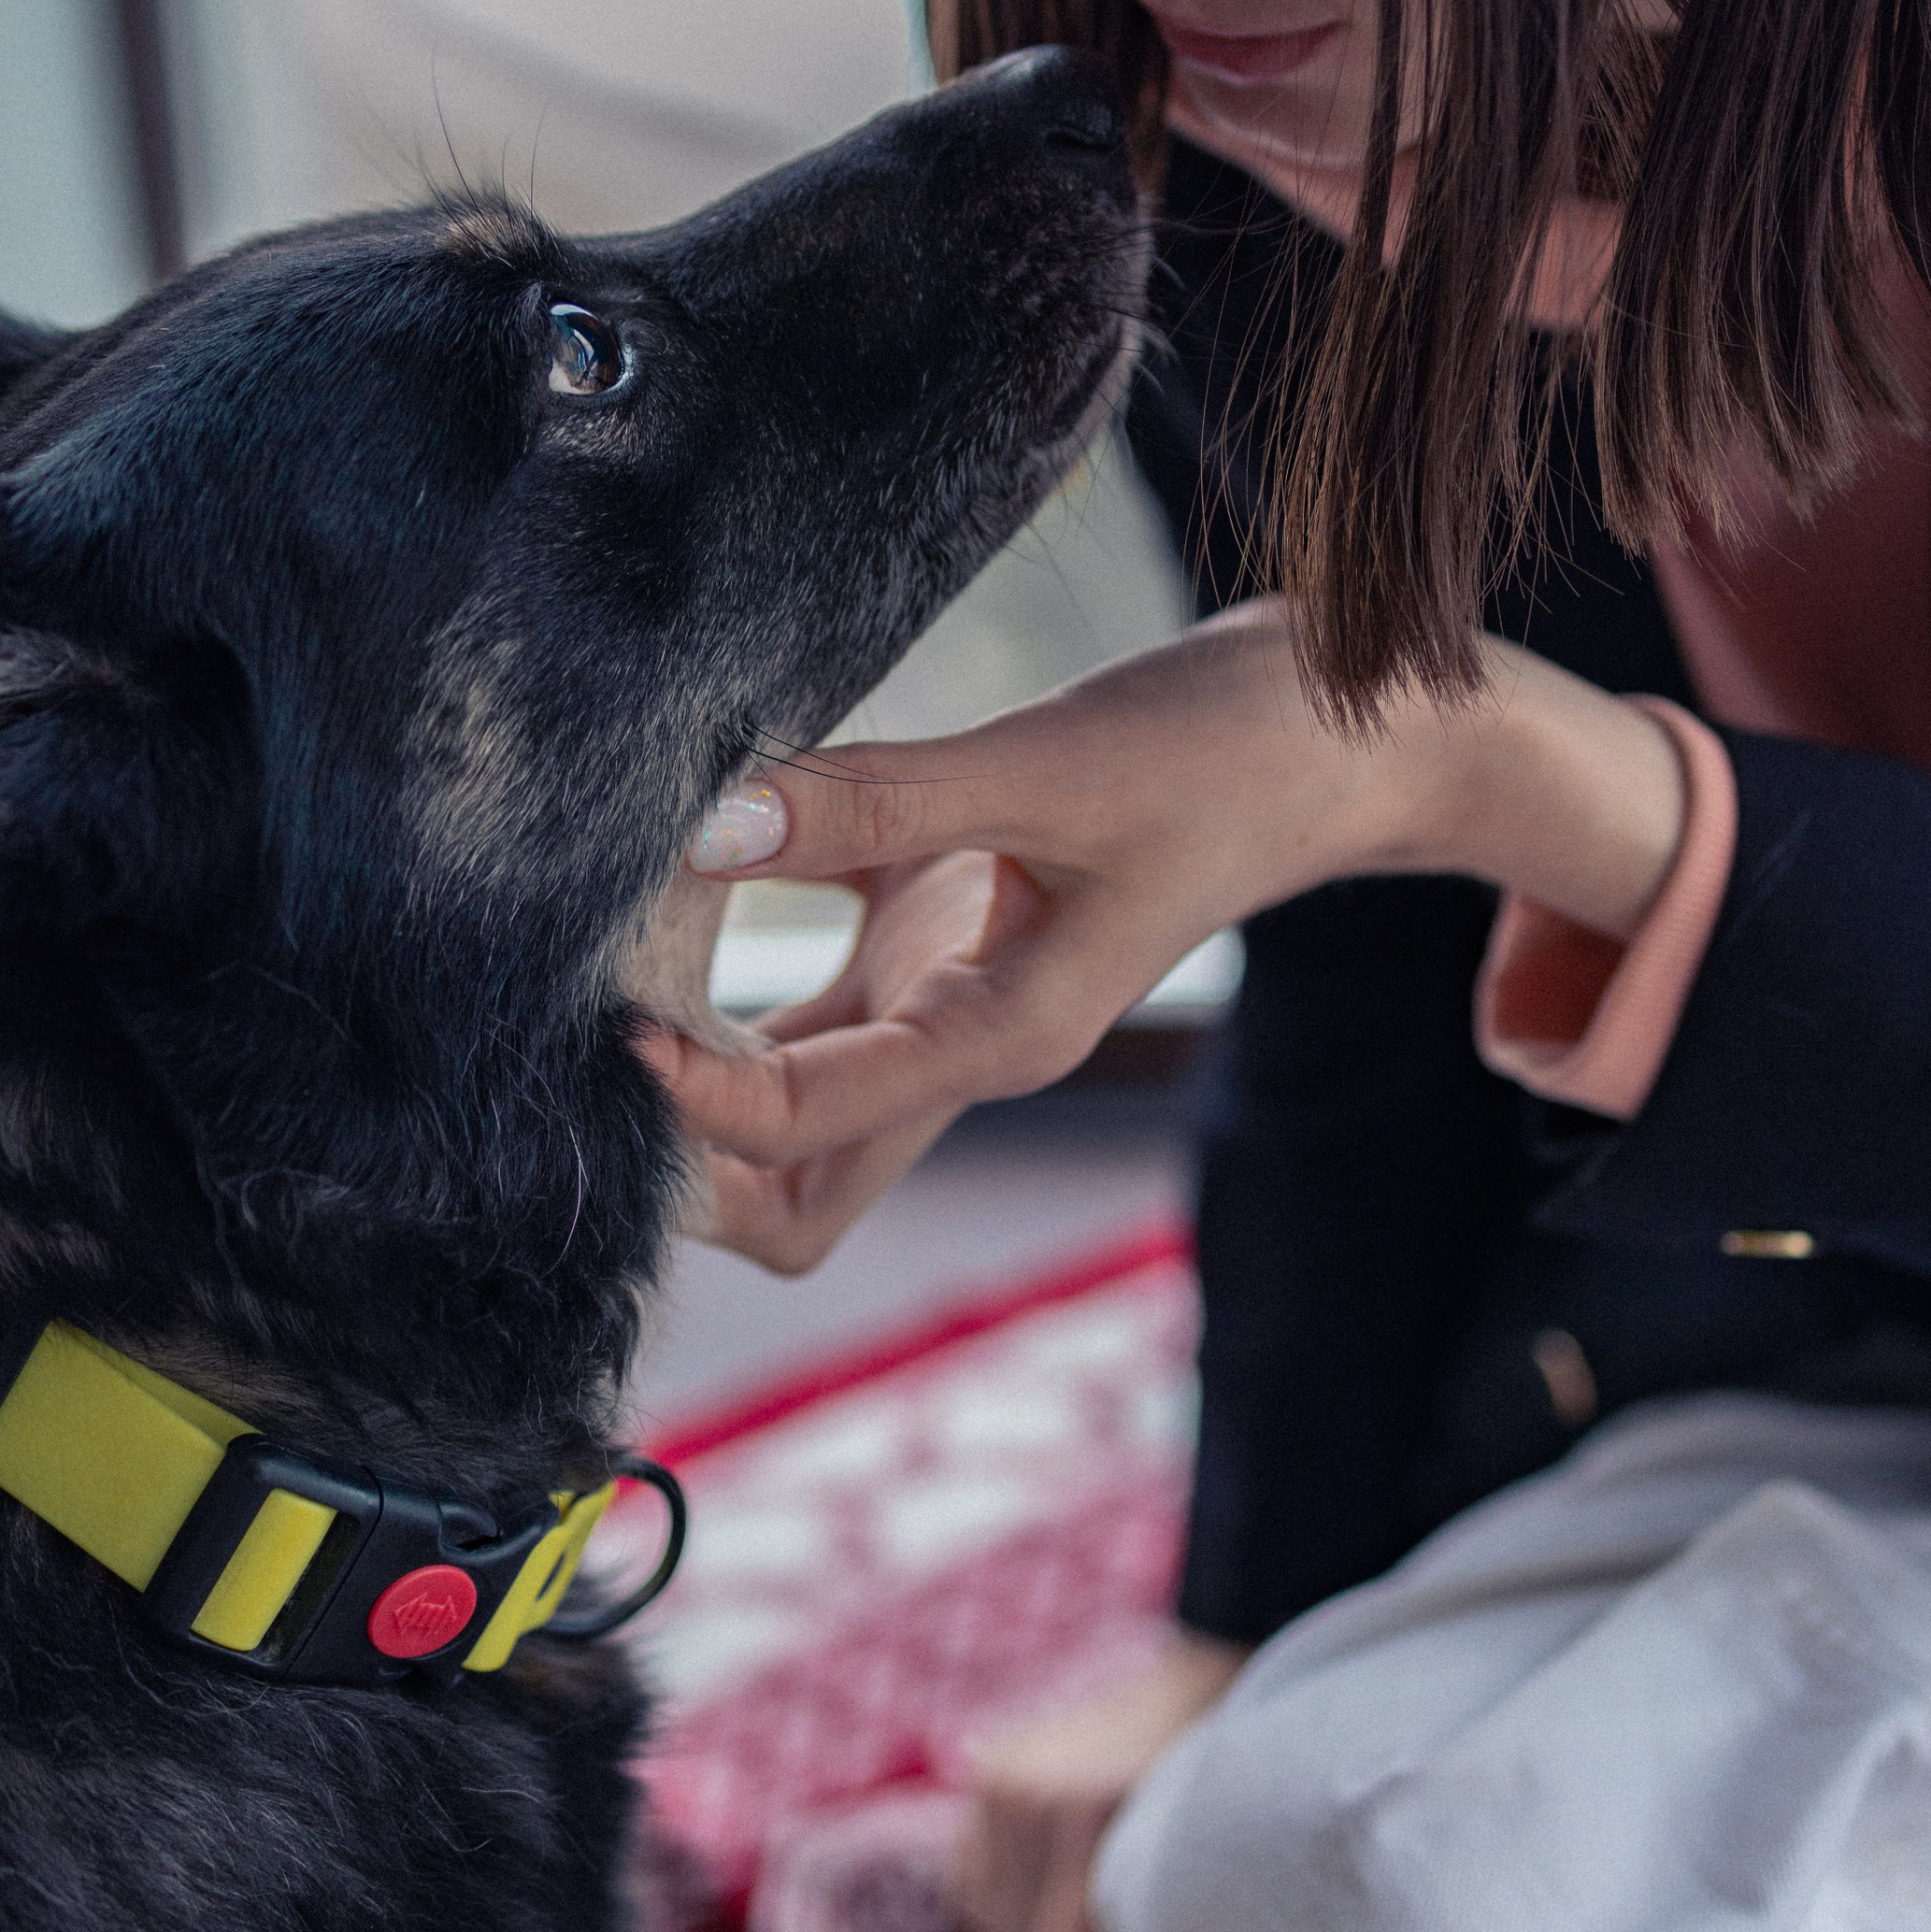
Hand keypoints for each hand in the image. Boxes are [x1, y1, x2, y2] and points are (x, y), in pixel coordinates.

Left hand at [649, 608, 1684, 1269]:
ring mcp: (943, 1011)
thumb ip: (872, 793)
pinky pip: (802, 1010)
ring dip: (694, 1074)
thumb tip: (705, 827)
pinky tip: (682, 890)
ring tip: (617, 959)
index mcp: (1004, 1039)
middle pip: (788, 1195)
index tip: (612, 1010)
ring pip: (786, 1116)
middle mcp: (964, 1050)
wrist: (1336, 735)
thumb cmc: (1222, 751)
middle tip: (594, 1040)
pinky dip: (729, 976)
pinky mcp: (929, 952)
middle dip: (680, 1161)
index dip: (688, 1093)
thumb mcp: (1050, 762)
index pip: (803, 1126)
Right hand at [956, 1628, 1249, 1931]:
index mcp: (1079, 1818)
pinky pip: (972, 1884)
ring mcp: (996, 1784)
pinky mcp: (983, 1779)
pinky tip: (1047, 1914)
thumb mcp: (1185, 1874)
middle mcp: (1023, 1798)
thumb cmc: (1204, 1801)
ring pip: (986, 1929)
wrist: (1192, 1697)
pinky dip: (1006, 1914)